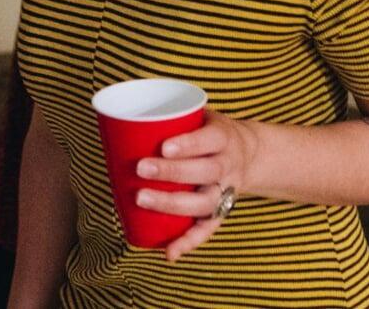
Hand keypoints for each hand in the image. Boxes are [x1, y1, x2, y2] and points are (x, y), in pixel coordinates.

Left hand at [133, 109, 259, 260]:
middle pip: (206, 171)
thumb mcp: (200, 115)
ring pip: (206, 202)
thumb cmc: (209, 131)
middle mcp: (229, 165)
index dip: (189, 145)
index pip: (210, 140)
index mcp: (224, 137)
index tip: (163, 147)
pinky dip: (189, 242)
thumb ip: (170, 117)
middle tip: (141, 168)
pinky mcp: (222, 211)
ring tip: (142, 199)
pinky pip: (208, 229)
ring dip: (174, 204)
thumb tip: (119, 117)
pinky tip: (169, 252)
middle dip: (173, 172)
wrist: (250, 153)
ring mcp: (227, 191)